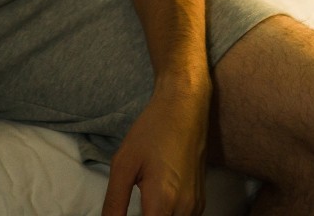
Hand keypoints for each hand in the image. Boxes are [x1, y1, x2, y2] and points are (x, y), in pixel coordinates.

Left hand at [102, 81, 211, 215]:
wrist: (184, 108)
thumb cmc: (152, 131)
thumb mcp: (123, 165)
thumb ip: (114, 203)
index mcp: (164, 202)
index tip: (121, 213)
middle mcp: (185, 209)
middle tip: (131, 206)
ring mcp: (196, 206)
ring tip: (141, 204)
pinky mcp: (200, 201)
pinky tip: (154, 202)